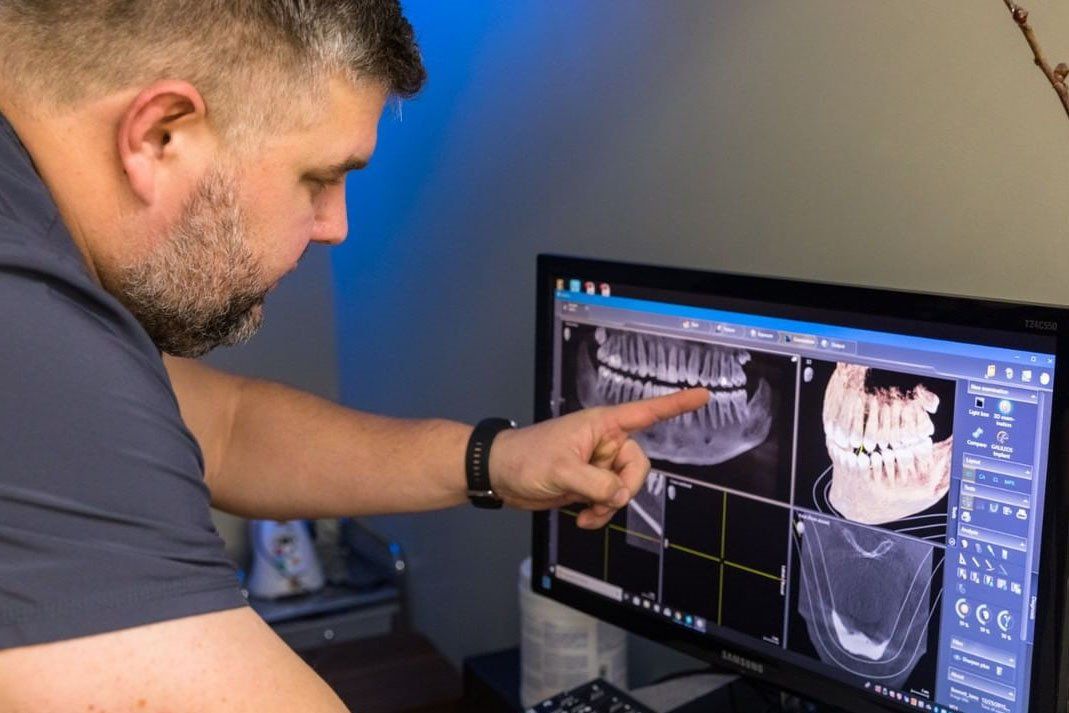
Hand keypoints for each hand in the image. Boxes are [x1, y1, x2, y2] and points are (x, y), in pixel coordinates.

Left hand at [487, 387, 709, 528]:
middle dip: (624, 488)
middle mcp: (604, 442)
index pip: (646, 412)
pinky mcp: (589, 483)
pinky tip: (582, 517)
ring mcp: (598, 464)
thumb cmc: (524, 458)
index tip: (703, 395)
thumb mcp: (561, 470)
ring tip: (585, 511)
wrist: (499, 475)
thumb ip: (596, 483)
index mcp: (602, 425)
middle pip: (638, 466)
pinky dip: (600, 513)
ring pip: (624, 488)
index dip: (676, 404)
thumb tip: (620, 495)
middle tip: (601, 500)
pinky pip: (609, 501)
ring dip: (608, 505)